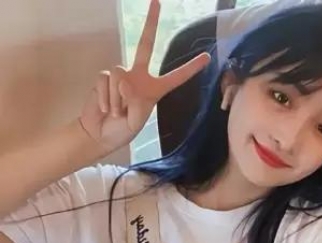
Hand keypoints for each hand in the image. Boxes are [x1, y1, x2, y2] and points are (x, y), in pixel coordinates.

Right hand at [79, 0, 209, 153]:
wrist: (100, 135)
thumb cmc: (123, 131)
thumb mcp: (136, 120)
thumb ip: (134, 100)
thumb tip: (124, 79)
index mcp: (154, 89)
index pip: (175, 77)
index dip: (190, 68)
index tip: (207, 57)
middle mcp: (138, 77)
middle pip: (144, 45)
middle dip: (150, 23)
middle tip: (157, 0)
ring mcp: (121, 76)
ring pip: (119, 73)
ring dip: (117, 98)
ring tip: (116, 112)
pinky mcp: (104, 77)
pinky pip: (105, 80)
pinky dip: (105, 97)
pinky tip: (105, 109)